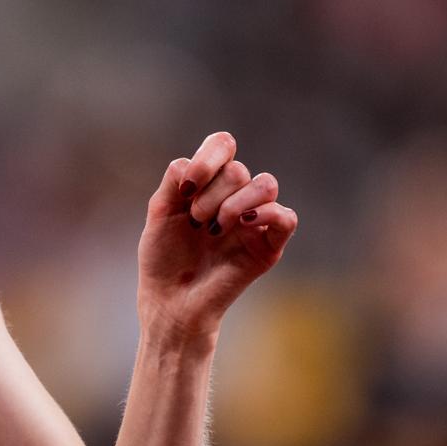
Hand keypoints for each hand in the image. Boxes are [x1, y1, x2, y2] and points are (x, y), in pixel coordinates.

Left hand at [137, 131, 296, 336]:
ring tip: (213, 228)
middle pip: (238, 169)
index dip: (208, 158)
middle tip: (195, 220)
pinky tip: (240, 225)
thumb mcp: (160, 211)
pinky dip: (266, 214)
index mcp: (210, 183)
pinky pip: (286, 217)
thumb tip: (193, 161)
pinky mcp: (269, 246)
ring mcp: (254, 221)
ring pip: (265, 184)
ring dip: (234, 203)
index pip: (223, 145)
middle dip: (210, 194)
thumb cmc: (163, 257)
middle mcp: (235, 197)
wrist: (170, 300)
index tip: (186, 187)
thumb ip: (175, 178)